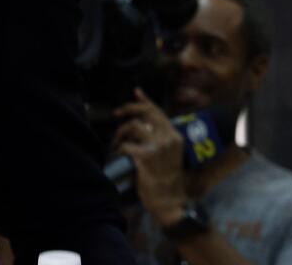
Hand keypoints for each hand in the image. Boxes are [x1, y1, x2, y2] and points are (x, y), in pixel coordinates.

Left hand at [113, 88, 188, 226]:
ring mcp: (157, 147)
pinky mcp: (145, 156)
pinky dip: (119, 149)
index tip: (136, 91)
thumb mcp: (169, 154)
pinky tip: (120, 155)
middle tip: (117, 114)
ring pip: (133, 126)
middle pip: (145, 113)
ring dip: (120, 133)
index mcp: (175, 136)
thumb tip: (143, 122)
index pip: (158, 112)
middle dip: (128, 109)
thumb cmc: (166, 179)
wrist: (168, 201)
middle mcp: (168, 138)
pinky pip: (126, 145)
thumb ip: (159, 137)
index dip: (145, 100)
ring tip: (118, 143)